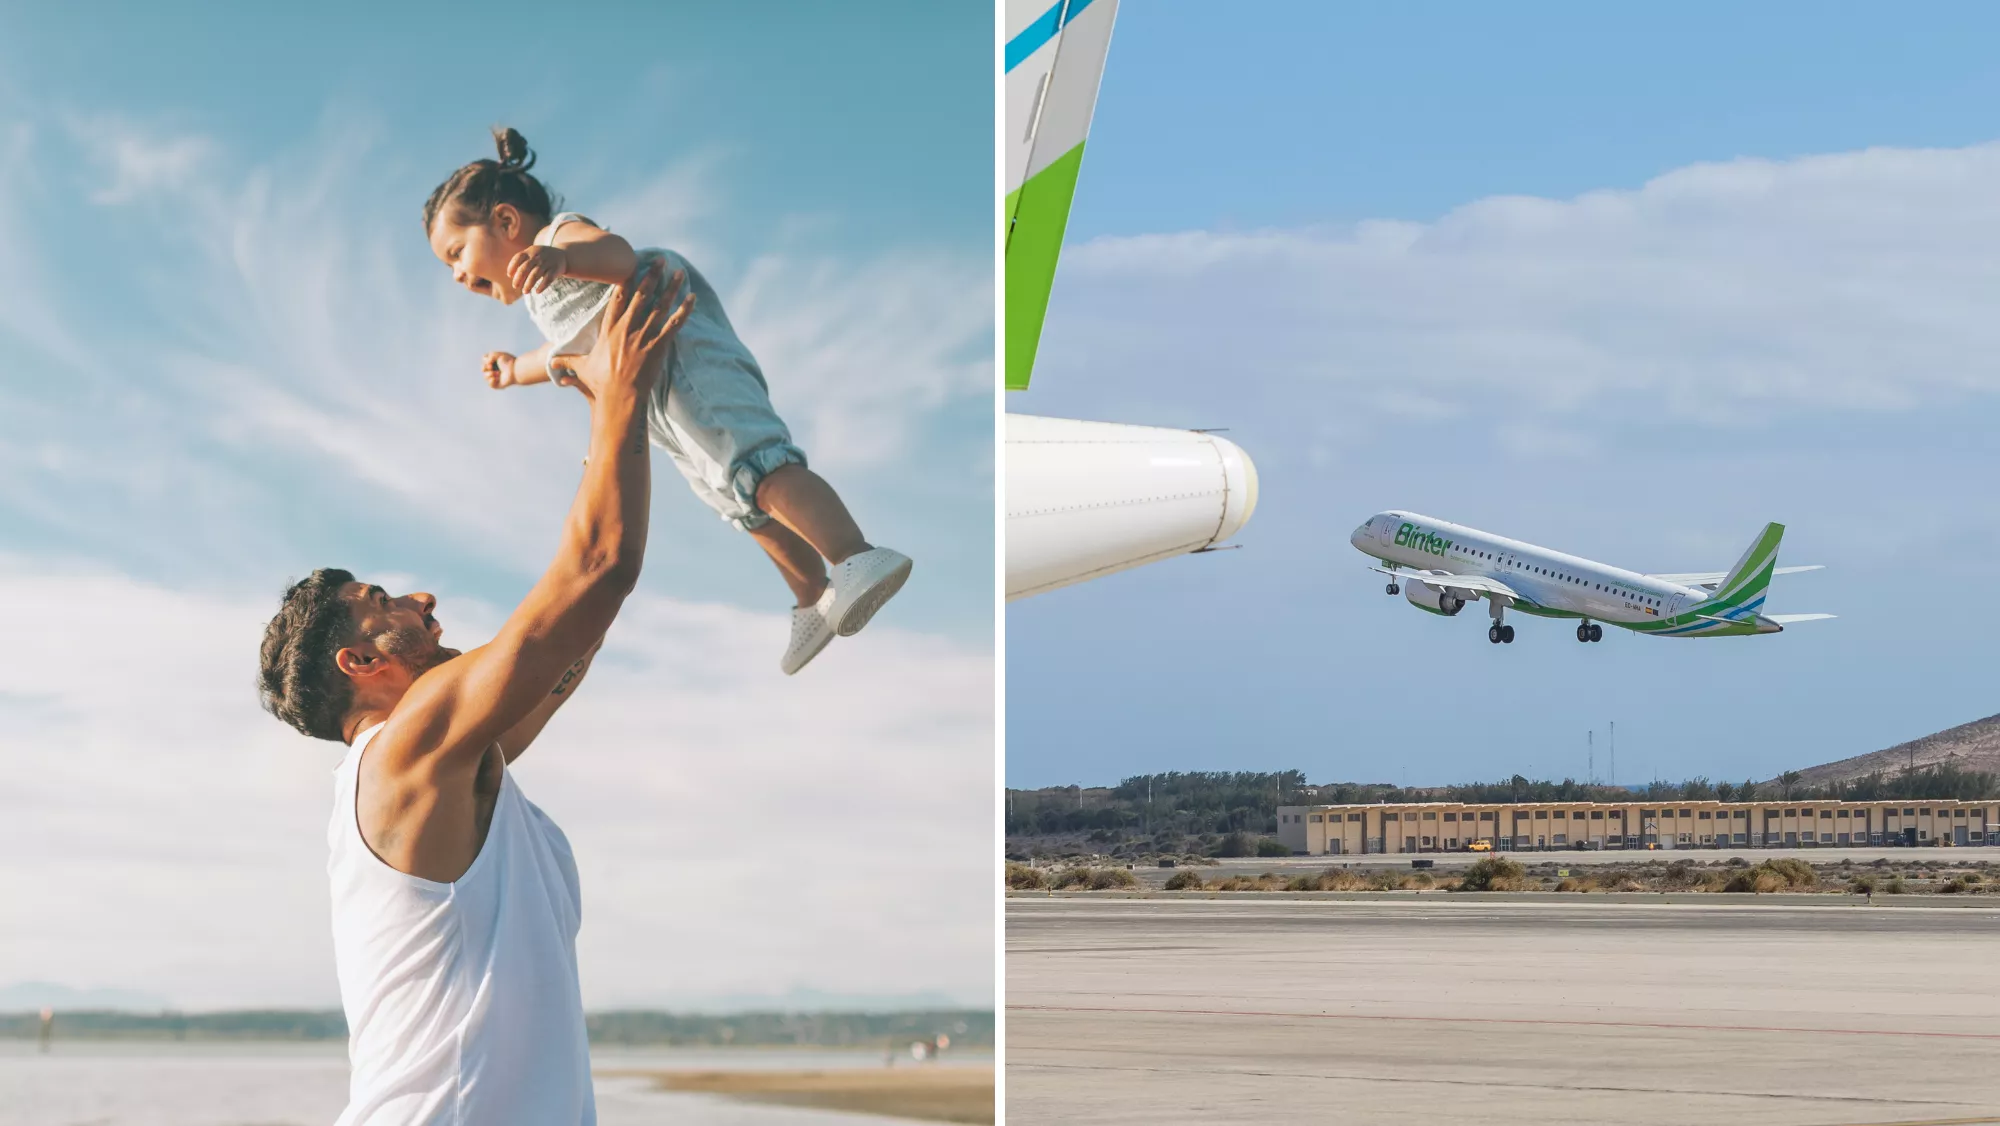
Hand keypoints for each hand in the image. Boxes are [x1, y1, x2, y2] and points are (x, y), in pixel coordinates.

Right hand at [482, 351, 517, 388]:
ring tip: (498, 373)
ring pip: (486, 377)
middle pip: (483, 369)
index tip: (490, 360)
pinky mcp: (499, 384)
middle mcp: (495, 369)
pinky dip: (491, 382)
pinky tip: (494, 378)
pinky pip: (491, 385)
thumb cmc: (509, 361)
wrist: (516, 370)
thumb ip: (489, 356)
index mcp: (494, 362)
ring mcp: (496, 377)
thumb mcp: (498, 355)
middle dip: (484, 367)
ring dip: (489, 374)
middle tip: (491, 367)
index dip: (485, 361)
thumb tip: (487, 364)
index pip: (484, 361)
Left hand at [508, 245, 566, 295]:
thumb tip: (510, 275)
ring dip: (529, 284)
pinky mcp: (555, 269)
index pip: (518, 257)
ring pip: (536, 274)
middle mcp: (538, 256)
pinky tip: (537, 292)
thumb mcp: (532, 254)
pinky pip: (548, 279)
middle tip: (515, 286)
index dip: (512, 266)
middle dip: (519, 278)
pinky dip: (542, 286)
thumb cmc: (542, 258)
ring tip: (525, 292)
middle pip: (525, 267)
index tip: (509, 276)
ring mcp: (547, 262)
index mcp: (530, 251)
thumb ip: (521, 262)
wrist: (563, 255)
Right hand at [566, 259, 692, 403]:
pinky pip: (674, 324)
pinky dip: (684, 310)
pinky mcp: (658, 347)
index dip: (627, 280)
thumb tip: (550, 362)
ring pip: (660, 306)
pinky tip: (692, 298)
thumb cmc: (600, 384)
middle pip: (641, 295)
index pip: (617, 298)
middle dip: (652, 275)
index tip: (634, 266)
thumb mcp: (580, 369)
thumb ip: (566, 361)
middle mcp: (626, 328)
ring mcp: (643, 336)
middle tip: (660, 260)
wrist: (618, 398)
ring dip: (671, 288)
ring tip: (680, 272)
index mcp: (609, 329)